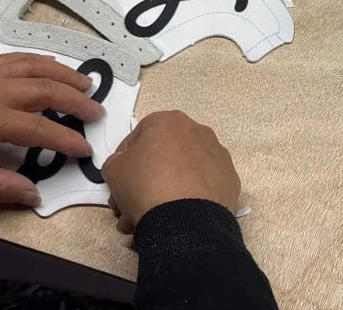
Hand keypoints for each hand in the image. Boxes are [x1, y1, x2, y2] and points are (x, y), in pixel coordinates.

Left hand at [0, 53, 104, 207]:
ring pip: (33, 66)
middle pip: (44, 89)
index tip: (85, 149)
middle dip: (74, 101)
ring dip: (62, 74)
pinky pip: (12, 58)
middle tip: (95, 111)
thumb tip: (34, 194)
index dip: (66, 139)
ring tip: (85, 83)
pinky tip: (50, 65)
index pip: (38, 129)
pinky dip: (36, 60)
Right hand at [102, 111, 240, 233]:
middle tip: (130, 206)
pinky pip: (202, 187)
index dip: (125, 160)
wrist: (186, 217)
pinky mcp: (229, 178)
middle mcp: (197, 131)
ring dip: (164, 194)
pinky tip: (175, 219)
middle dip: (143, 183)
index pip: (139, 136)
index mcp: (169, 121)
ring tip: (150, 220)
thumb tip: (125, 164)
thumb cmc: (145, 184)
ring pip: (182, 173)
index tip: (119, 182)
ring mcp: (217, 154)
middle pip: (163, 157)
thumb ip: (117, 161)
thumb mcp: (114, 170)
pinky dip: (189, 199)